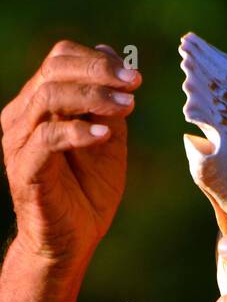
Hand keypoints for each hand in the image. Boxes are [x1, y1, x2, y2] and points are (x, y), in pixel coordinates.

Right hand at [0, 39, 140, 267]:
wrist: (71, 243)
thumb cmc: (88, 194)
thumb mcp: (109, 144)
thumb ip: (109, 108)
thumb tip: (113, 58)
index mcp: (40, 104)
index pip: (59, 60)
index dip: (97, 60)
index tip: (133, 76)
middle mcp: (23, 116)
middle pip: (54, 70)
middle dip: (98, 72)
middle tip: (133, 84)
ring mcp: (19, 140)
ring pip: (49, 97)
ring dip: (93, 97)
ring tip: (126, 107)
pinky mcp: (25, 167)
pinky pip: (47, 138)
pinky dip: (78, 132)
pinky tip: (104, 135)